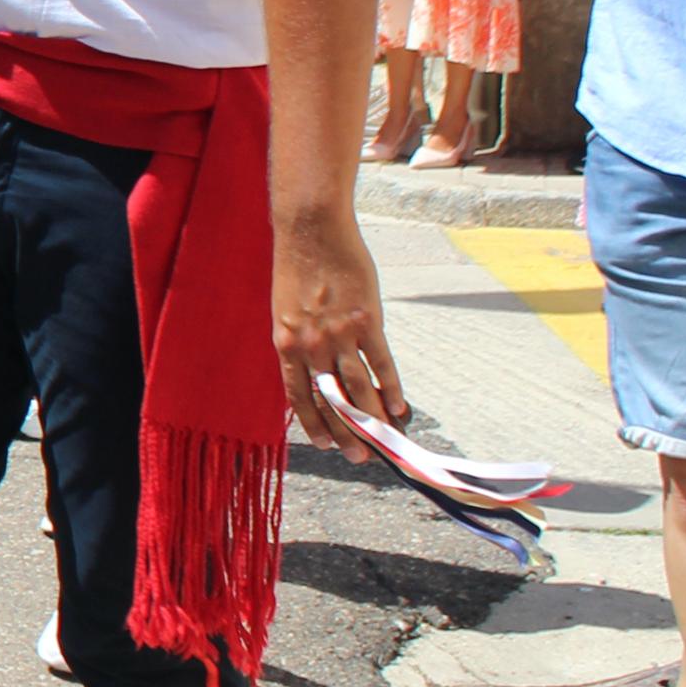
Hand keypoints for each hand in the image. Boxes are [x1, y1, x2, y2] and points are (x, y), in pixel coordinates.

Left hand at [276, 205, 403, 457]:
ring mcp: (339, 333)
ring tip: (384, 441)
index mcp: (286, 343)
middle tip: (360, 457)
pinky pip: (380, 362)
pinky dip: (391, 386)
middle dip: (347, 431)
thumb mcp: (289, 308)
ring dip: (372, 418)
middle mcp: (310, 344)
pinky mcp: (366, 319)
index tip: (325, 443)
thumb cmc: (299, 266)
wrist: (310, 229)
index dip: (313, 422)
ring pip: (357, 387)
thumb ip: (301, 340)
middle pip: (330, 399)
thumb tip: (317, 368)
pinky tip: (399, 407)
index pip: (298, 395)